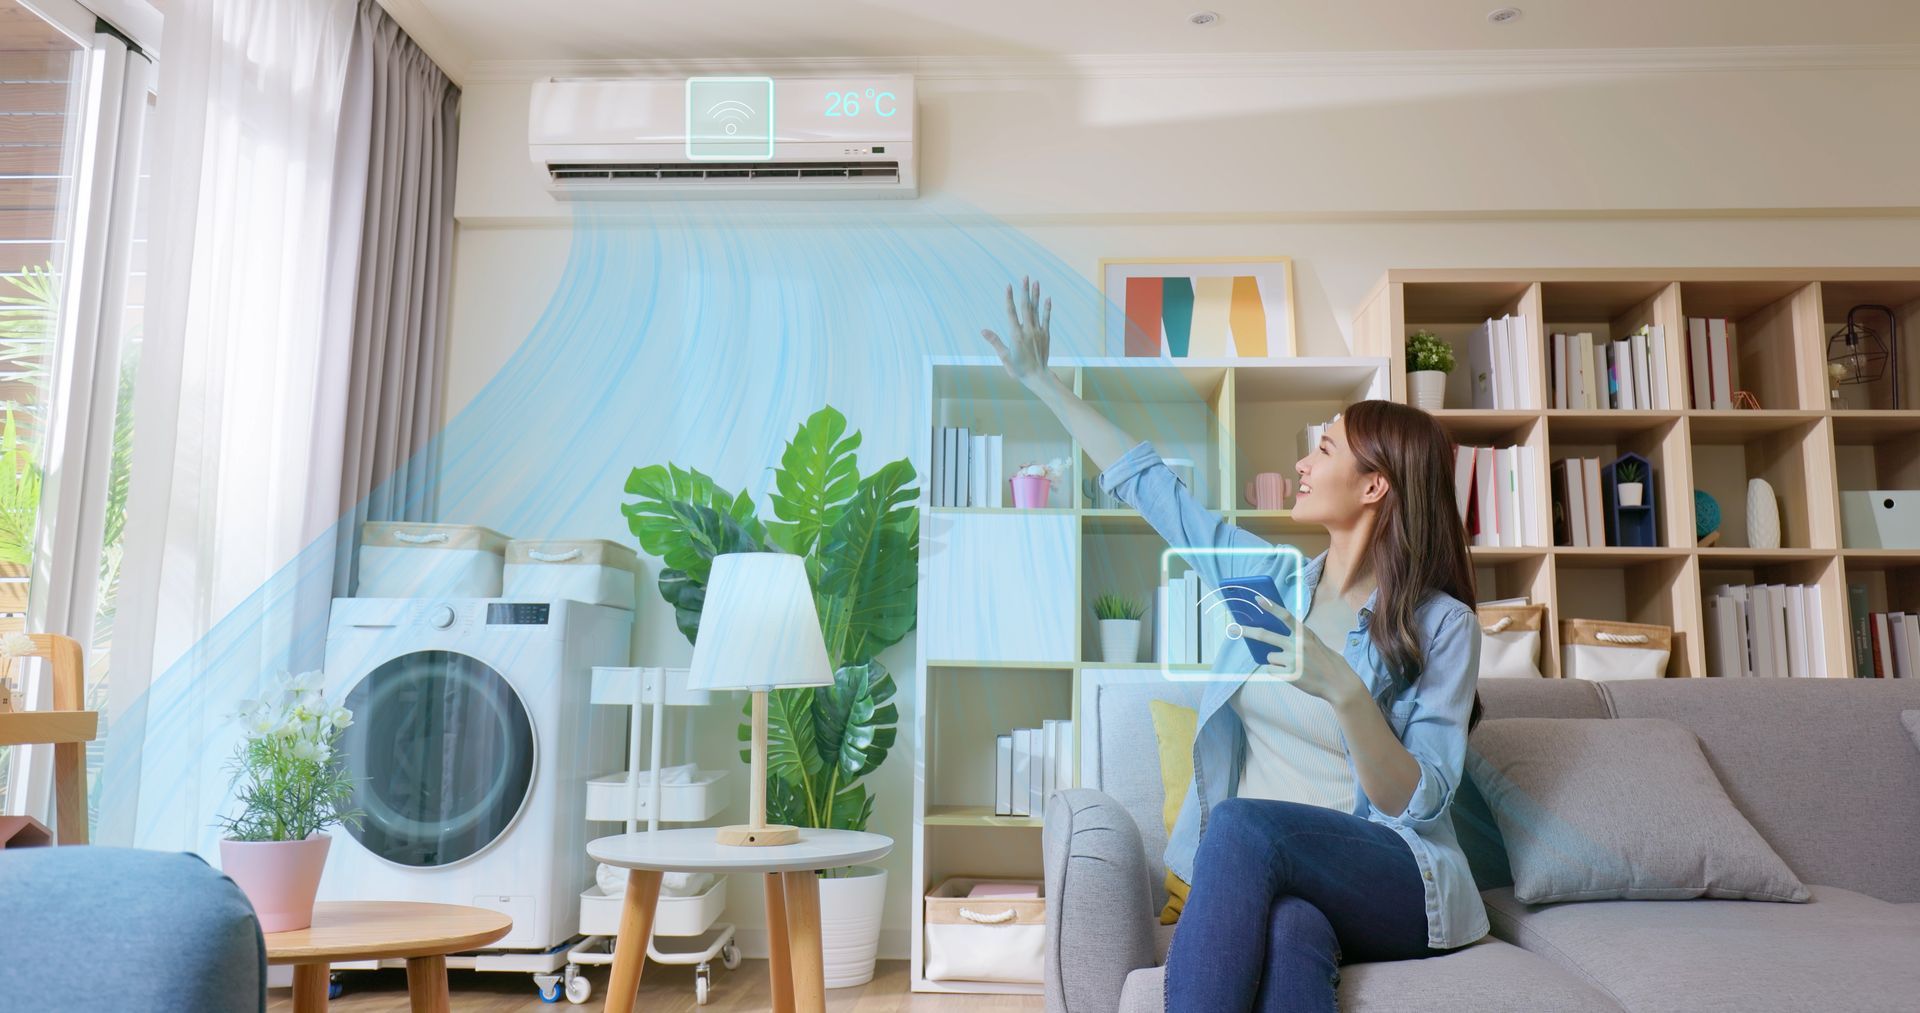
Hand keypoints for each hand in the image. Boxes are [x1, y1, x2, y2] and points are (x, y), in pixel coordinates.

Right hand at [981, 277, 1053, 390]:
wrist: (1037, 377)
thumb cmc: (1018, 369)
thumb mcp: (1004, 356)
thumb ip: (995, 341)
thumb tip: (983, 330)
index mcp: (1015, 335)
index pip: (1011, 313)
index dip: (1009, 299)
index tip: (1008, 286)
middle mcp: (1027, 331)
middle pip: (1025, 307)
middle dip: (1024, 291)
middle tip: (1025, 277)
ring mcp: (1037, 332)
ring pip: (1036, 310)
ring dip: (1035, 295)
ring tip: (1036, 282)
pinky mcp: (1045, 335)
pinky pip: (1046, 319)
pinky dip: (1047, 309)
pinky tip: (1047, 298)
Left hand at [1240, 594, 1368, 707]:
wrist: (1338, 682)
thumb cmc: (1326, 661)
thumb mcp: (1314, 642)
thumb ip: (1297, 638)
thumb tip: (1272, 641)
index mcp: (1305, 634)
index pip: (1285, 616)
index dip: (1270, 607)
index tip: (1257, 599)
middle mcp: (1297, 645)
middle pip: (1265, 636)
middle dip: (1248, 631)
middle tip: (1234, 628)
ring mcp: (1293, 661)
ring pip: (1269, 657)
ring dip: (1276, 661)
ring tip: (1294, 665)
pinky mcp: (1290, 675)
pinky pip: (1272, 671)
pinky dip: (1278, 673)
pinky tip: (1293, 674)